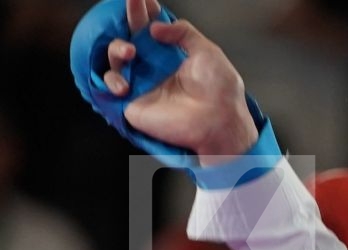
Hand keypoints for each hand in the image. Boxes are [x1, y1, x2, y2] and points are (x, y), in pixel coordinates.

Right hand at [102, 0, 256, 161]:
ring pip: (115, 56)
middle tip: (132, 5)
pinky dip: (112, 79)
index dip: (144, 11)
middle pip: (131, 36)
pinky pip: (111, 84)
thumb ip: (184, 33)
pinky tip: (125, 84)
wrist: (220, 123)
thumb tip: (155, 27)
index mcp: (172, 54)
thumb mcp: (208, 52)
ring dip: (117, 48)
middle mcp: (154, 66)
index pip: (151, 27)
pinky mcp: (134, 101)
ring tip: (130, 51)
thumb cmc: (220, 91)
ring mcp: (142, 82)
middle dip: (128, 18)